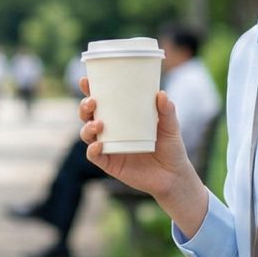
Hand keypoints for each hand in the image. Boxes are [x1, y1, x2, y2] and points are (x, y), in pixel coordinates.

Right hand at [78, 80, 197, 198]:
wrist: (173, 176)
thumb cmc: (170, 147)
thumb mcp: (171, 127)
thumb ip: (167, 111)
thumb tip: (161, 94)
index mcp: (121, 117)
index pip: (102, 101)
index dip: (90, 90)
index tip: (86, 80)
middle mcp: (111, 131)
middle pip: (88, 115)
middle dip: (84, 107)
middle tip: (93, 101)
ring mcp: (108, 147)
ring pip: (87, 134)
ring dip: (87, 126)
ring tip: (99, 123)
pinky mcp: (110, 163)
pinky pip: (94, 156)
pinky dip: (92, 150)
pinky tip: (98, 145)